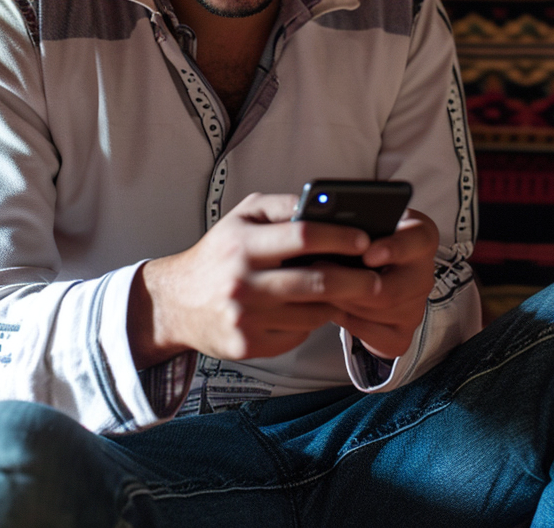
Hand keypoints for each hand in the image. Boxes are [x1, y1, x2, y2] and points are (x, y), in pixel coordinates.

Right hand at [128, 192, 389, 368]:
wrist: (176, 303)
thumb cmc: (219, 252)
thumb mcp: (242, 217)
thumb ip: (282, 208)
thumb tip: (326, 207)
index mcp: (243, 244)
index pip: (304, 236)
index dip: (340, 238)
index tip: (364, 240)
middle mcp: (243, 282)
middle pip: (316, 282)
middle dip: (356, 280)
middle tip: (377, 278)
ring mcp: (246, 318)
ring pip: (312, 312)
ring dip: (336, 302)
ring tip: (350, 291)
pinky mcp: (249, 346)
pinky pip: (297, 334)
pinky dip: (310, 322)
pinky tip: (311, 309)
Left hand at [328, 209, 438, 361]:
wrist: (373, 271)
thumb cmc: (365, 240)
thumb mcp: (363, 222)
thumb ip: (353, 221)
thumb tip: (322, 221)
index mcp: (421, 238)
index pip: (418, 241)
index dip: (394, 248)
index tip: (367, 253)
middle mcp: (424, 274)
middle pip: (392, 289)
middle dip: (351, 284)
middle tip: (320, 270)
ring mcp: (416, 308)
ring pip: (376, 312)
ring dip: (342, 300)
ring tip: (317, 284)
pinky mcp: (402, 335)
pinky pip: (371, 333)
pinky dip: (346, 320)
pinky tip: (331, 304)